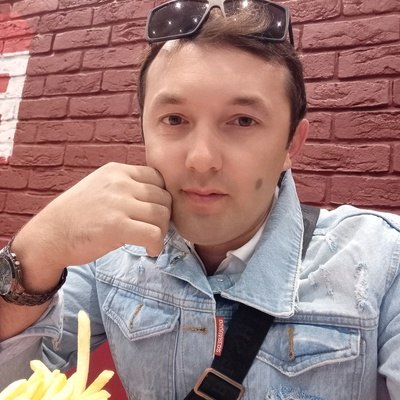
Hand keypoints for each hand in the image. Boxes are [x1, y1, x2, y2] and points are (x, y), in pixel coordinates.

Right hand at [14, 162, 171, 271]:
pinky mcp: (117, 226)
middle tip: (152, 230)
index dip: (161, 198)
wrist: (49, 236)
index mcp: (117, 171)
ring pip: (162, 215)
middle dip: (163, 217)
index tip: (154, 213)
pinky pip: (154, 234)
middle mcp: (120, 182)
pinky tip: (149, 250)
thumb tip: (158, 197)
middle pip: (164, 198)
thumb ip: (126, 187)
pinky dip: (156, 245)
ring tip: (149, 240)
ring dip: (161, 232)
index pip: (158, 178)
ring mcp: (118, 203)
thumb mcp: (100, 187)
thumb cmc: (76, 215)